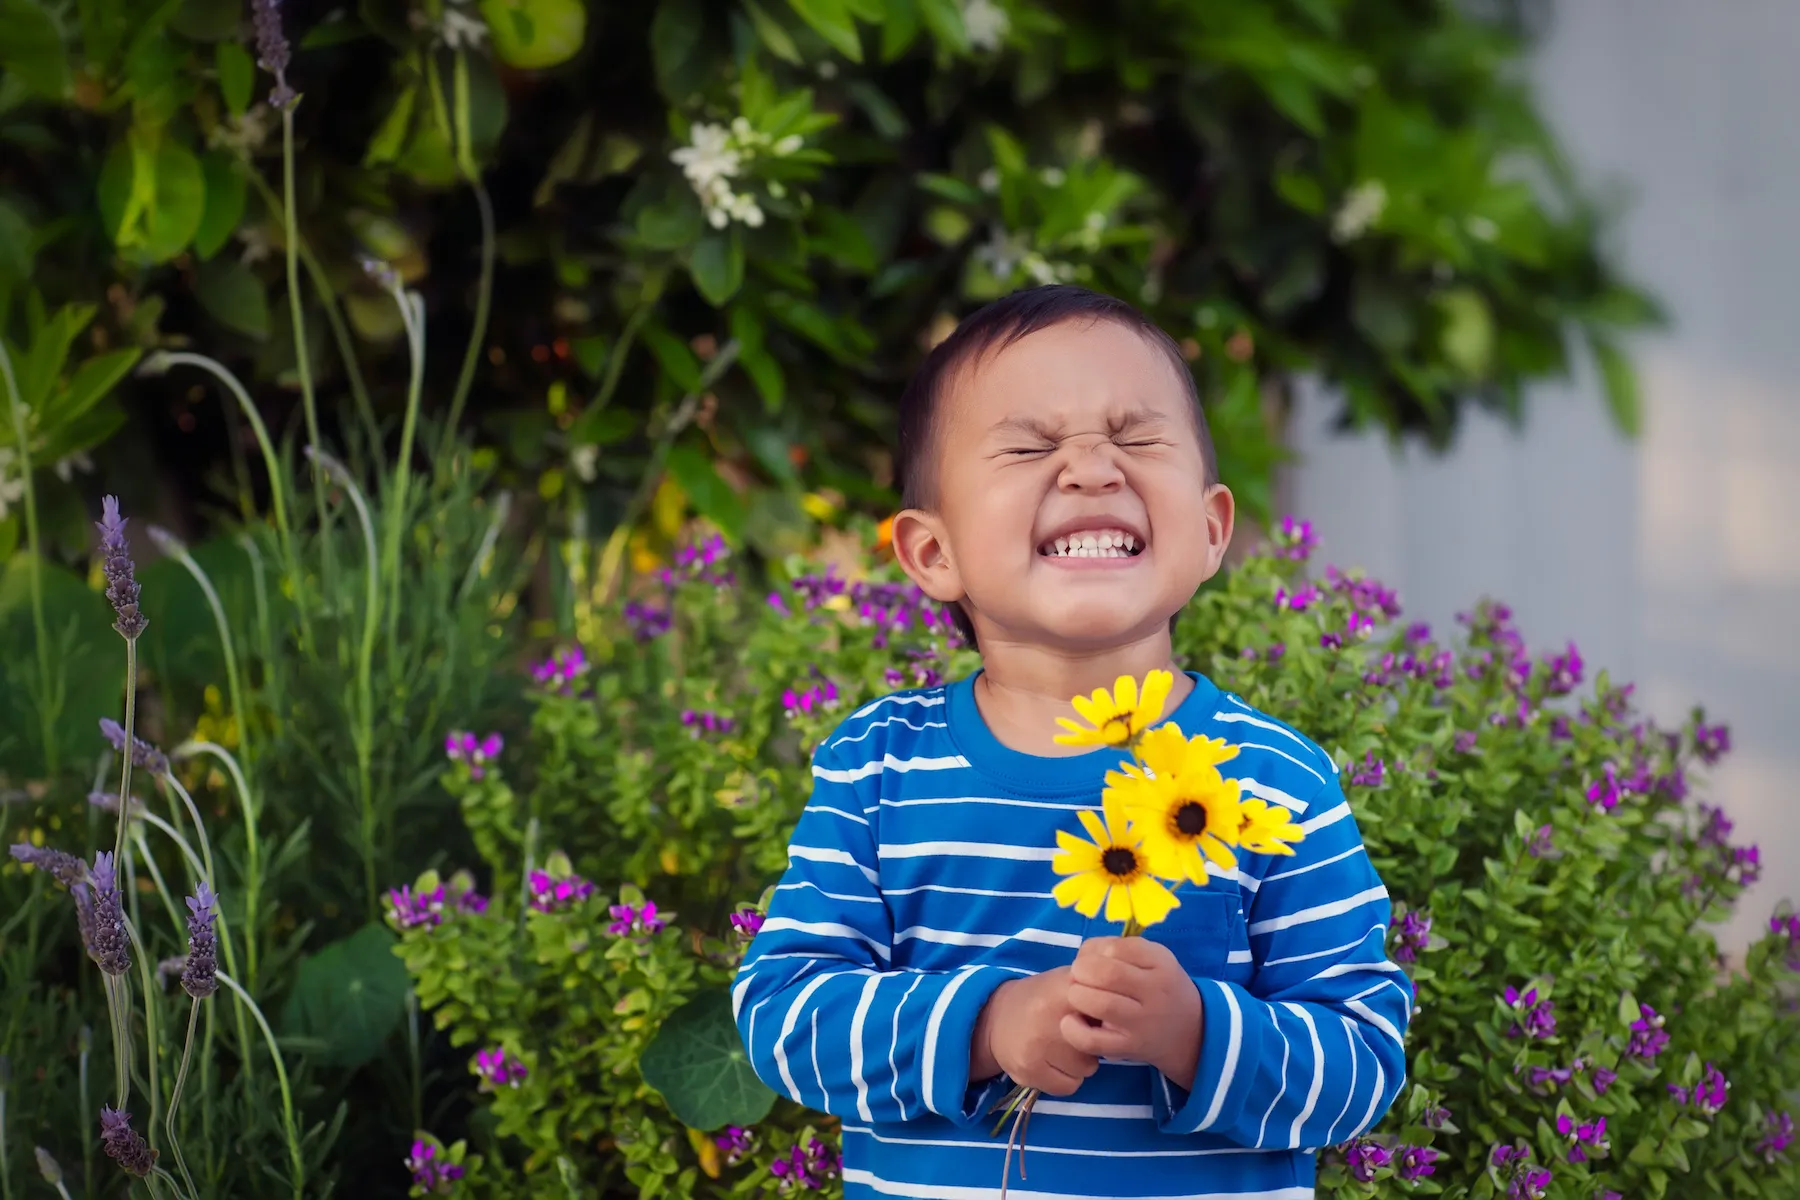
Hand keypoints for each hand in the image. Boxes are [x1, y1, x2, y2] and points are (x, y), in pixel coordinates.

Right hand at [972, 967, 1098, 1096]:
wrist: (995, 1018)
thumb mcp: (1066, 982)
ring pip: (1087, 1068)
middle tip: (1078, 1032)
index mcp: (1062, 990)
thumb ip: (1095, 990)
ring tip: (1063, 1047)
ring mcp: (1037, 1047)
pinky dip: (1066, 1078)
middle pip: (1099, 1043)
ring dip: (1081, 1061)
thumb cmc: (1041, 999)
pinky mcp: (1028, 1071)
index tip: (1096, 1016)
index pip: (1105, 1011)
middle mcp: (1048, 1017)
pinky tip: (1054, 1062)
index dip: (1105, 1017)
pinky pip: (1069, 1086)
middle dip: (1093, 1041)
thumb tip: (1125, 1008)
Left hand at [1062, 937, 1203, 1088]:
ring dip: (1077, 995)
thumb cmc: (1160, 987)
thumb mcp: (1153, 959)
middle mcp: (1155, 992)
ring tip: (1077, 995)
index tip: (1092, 958)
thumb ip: (1120, 948)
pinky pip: (1092, 1041)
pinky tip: (1071, 1021)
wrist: (1190, 1032)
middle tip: (1078, 975)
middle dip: (1081, 970)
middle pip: (1108, 974)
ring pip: (1101, 1005)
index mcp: (1161, 964)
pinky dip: (1073, 1029)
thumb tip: (1084, 954)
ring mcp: (1142, 1023)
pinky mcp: (1128, 1048)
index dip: (1093, 950)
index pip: (1117, 947)